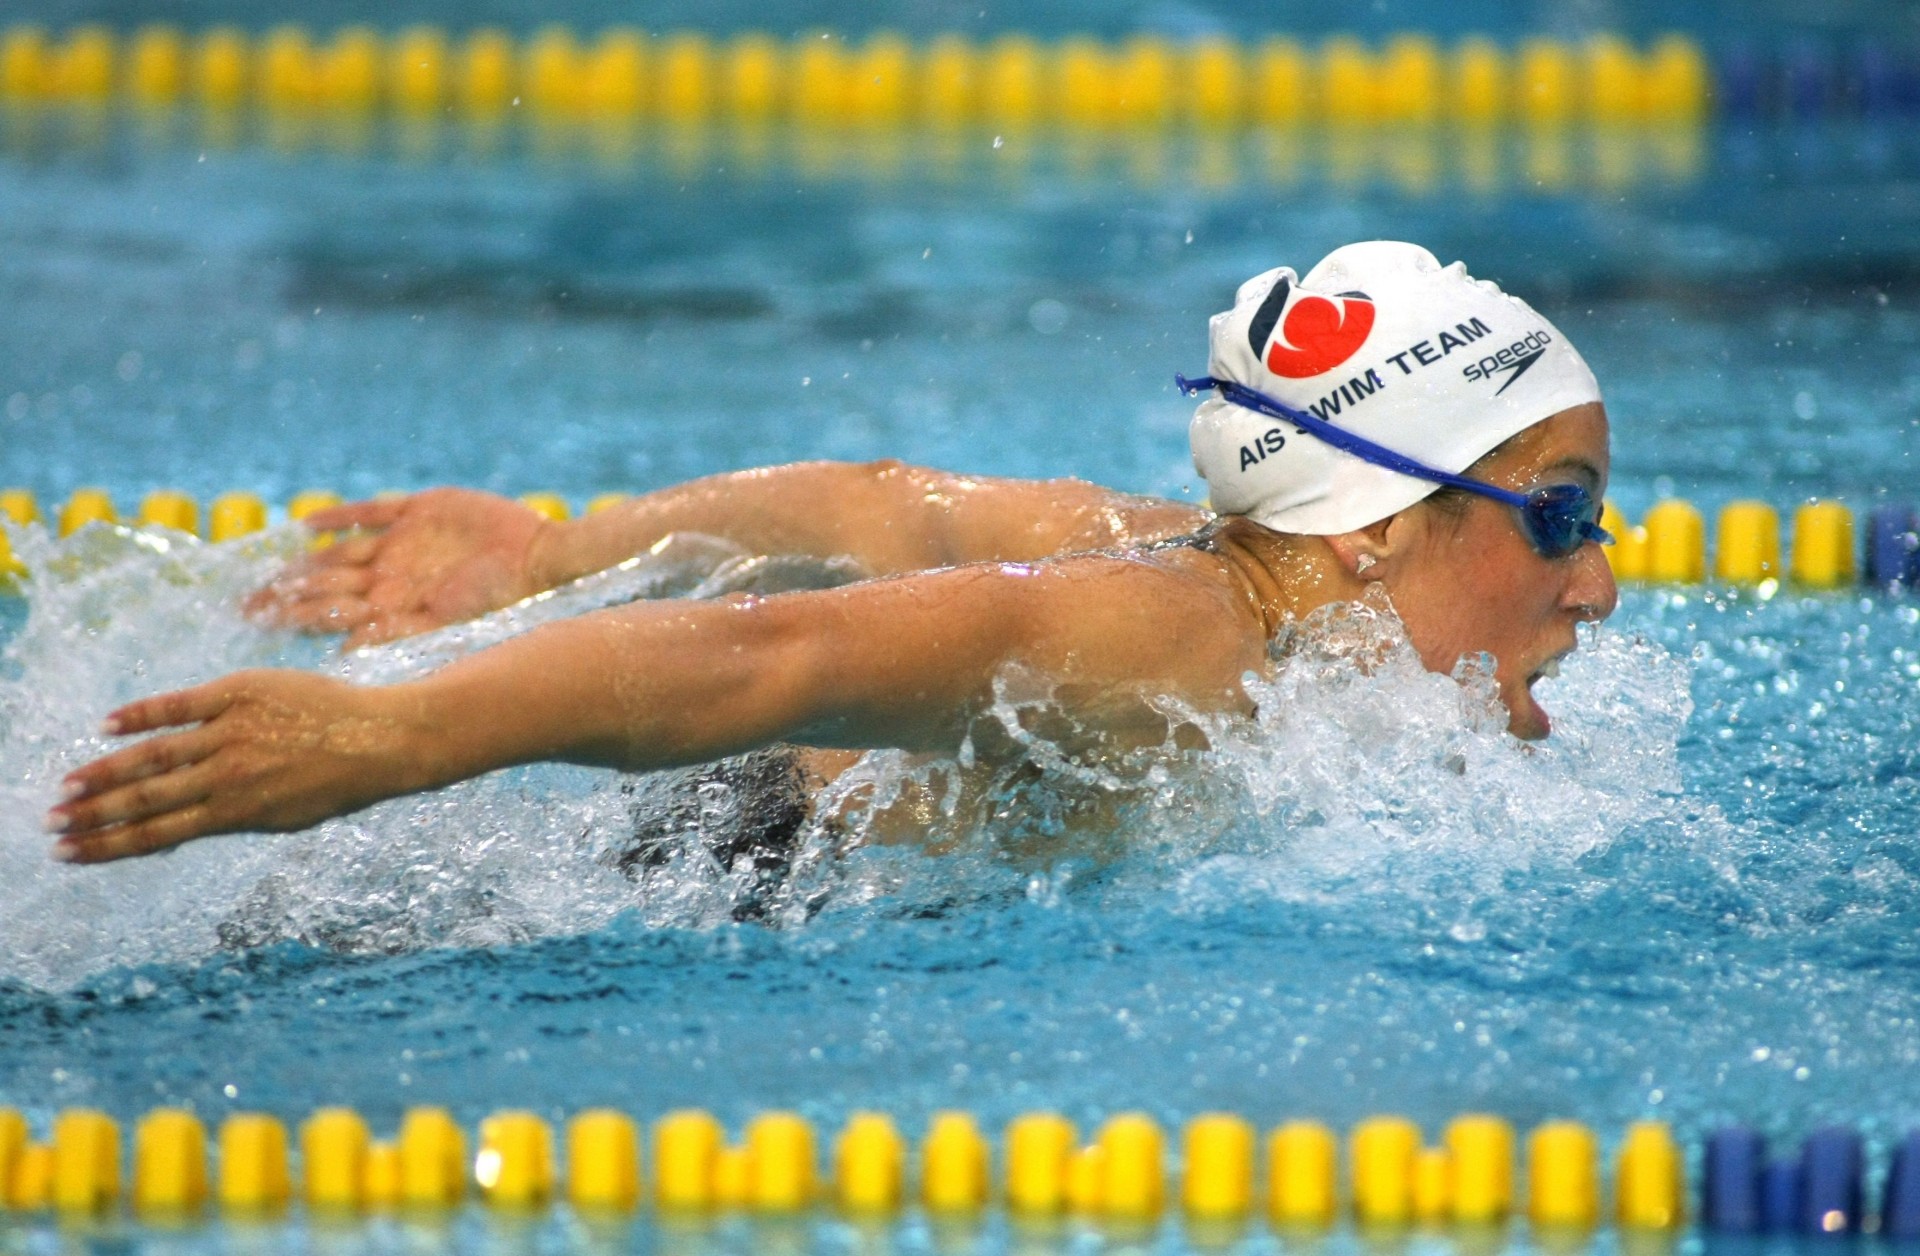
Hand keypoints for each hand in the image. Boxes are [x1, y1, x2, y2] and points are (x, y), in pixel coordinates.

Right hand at [45, 671, 426, 863]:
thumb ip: (227, 820)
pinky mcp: (240, 693)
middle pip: (145, 799)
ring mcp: (232, 733)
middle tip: (51, 824)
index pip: (157, 834)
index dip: (109, 845)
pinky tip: (107, 726)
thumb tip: (176, 829)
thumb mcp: (281, 818)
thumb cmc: (334, 783)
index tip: (69, 854)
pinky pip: (179, 704)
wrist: (383, 740)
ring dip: (104, 773)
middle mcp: (228, 777)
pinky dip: (141, 715)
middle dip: (93, 815)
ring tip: (67, 786)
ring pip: (153, 756)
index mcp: (236, 814)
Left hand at [247, 488, 553, 648]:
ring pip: (339, 553)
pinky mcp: (419, 511)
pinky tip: (308, 525)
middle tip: (242, 604)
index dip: (293, 615)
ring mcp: (403, 545)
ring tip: (266, 572)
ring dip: (303, 563)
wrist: (545, 561)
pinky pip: (370, 513)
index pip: (332, 612)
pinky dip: (340, 517)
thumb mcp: (446, 626)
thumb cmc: (505, 602)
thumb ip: (396, 635)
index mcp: (397, 607)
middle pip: (326, 584)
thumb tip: (342, 654)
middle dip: (285, 595)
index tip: (254, 622)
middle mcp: (392, 578)